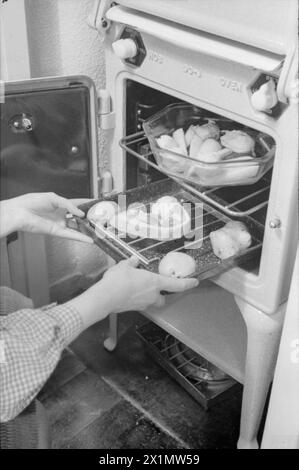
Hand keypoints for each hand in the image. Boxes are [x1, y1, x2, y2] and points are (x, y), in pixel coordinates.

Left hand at [1, 192, 92, 242]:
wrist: (19, 212)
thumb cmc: (30, 202)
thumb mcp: (53, 198)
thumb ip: (69, 204)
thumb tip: (80, 213)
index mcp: (60, 205)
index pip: (77, 204)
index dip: (87, 205)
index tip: (97, 205)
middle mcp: (61, 215)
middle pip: (79, 218)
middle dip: (90, 219)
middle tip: (101, 219)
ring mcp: (60, 224)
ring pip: (77, 228)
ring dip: (87, 230)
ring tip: (99, 231)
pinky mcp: (57, 232)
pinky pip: (71, 235)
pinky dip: (81, 238)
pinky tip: (89, 240)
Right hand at [66, 257, 198, 328]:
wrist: (105, 297)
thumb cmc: (118, 280)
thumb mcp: (124, 266)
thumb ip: (130, 263)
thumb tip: (133, 260)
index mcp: (154, 282)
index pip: (176, 285)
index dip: (187, 283)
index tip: (195, 282)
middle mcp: (152, 295)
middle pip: (163, 298)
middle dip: (161, 294)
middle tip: (155, 286)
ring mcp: (143, 304)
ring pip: (151, 302)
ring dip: (148, 296)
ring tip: (137, 288)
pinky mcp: (134, 309)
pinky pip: (140, 303)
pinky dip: (137, 298)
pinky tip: (127, 292)